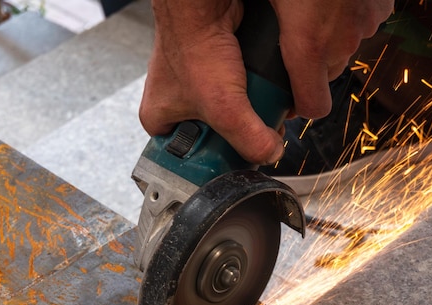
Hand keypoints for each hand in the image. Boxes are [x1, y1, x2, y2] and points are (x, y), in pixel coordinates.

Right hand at [140, 0, 284, 164]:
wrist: (205, 6)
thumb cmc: (194, 45)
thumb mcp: (223, 106)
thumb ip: (249, 138)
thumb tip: (271, 152)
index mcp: (160, 120)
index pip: (186, 159)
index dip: (214, 162)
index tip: (234, 162)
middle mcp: (177, 106)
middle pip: (215, 140)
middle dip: (237, 136)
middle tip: (249, 128)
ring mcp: (198, 88)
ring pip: (231, 117)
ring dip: (247, 115)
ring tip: (253, 103)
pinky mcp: (217, 73)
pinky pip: (239, 96)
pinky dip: (251, 95)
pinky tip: (256, 89)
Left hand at [270, 0, 393, 117]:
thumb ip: (264, 28)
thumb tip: (248, 38)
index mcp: (307, 46)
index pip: (314, 106)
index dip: (303, 107)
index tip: (290, 98)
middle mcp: (342, 43)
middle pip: (329, 74)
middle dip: (314, 63)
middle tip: (296, 35)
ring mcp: (366, 25)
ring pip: (346, 46)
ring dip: (333, 35)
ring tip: (317, 8)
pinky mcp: (382, 8)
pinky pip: (363, 24)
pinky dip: (351, 16)